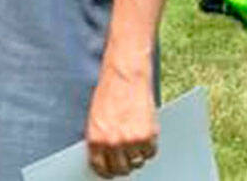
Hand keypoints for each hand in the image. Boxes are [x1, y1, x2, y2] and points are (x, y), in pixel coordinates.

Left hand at [85, 61, 157, 176]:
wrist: (124, 75)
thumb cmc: (108, 93)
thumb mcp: (96, 118)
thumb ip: (101, 138)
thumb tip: (106, 158)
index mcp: (96, 138)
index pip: (101, 168)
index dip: (107, 171)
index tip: (110, 171)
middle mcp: (113, 143)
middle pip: (121, 169)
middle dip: (123, 165)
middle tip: (126, 159)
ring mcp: (131, 140)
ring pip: (138, 163)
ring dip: (137, 156)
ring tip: (135, 144)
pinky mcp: (148, 135)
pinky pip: (151, 153)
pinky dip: (149, 148)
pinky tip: (144, 137)